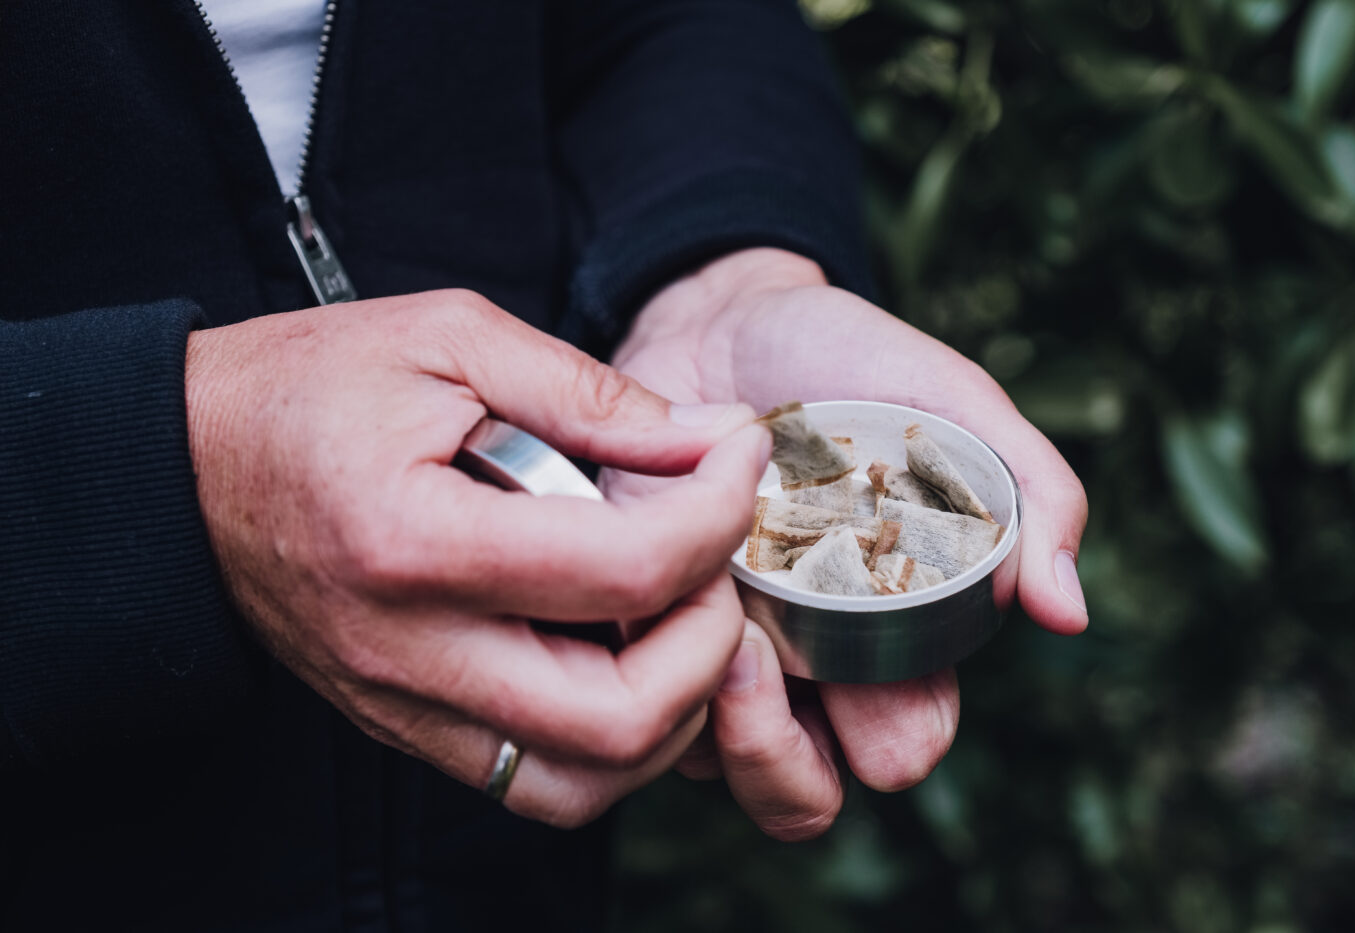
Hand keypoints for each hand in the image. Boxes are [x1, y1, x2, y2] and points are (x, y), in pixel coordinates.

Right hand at [185, 289, 771, 827]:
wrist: (186, 466)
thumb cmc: (310, 387)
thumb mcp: (451, 340)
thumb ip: (590, 393)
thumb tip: (710, 436)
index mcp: (418, 540)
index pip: (625, 570)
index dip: (719, 512)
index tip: (739, 455)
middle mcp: (412, 651)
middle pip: (623, 717)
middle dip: (712, 642)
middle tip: (713, 560)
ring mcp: (406, 706)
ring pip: (587, 779)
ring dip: (671, 709)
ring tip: (672, 614)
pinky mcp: (408, 728)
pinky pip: (538, 782)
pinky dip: (612, 738)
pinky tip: (616, 652)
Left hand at [604, 249, 1087, 838]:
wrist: (721, 320)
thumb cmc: (848, 364)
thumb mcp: (953, 407)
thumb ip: (1029, 493)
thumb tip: (1068, 615)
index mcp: (889, 636)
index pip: (904, 748)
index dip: (888, 733)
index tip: (860, 656)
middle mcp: (800, 663)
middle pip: (798, 797)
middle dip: (775, 753)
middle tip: (752, 653)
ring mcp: (710, 648)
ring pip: (703, 768)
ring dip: (697, 700)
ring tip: (699, 596)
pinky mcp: (635, 623)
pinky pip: (626, 693)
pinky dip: (635, 646)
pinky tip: (647, 570)